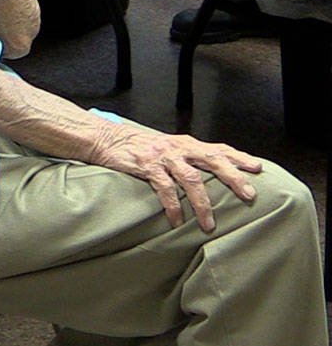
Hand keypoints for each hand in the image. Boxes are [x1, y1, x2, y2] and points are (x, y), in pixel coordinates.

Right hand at [90, 125, 261, 231]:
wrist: (106, 139)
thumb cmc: (140, 147)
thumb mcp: (168, 147)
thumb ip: (188, 158)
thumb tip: (213, 176)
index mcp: (186, 143)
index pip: (218, 148)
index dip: (239, 157)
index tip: (258, 168)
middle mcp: (178, 148)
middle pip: (212, 160)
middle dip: (233, 177)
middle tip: (249, 195)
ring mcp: (163, 157)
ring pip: (191, 179)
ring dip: (202, 203)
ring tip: (209, 224)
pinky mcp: (147, 166)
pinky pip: (165, 189)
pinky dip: (173, 206)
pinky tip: (178, 221)